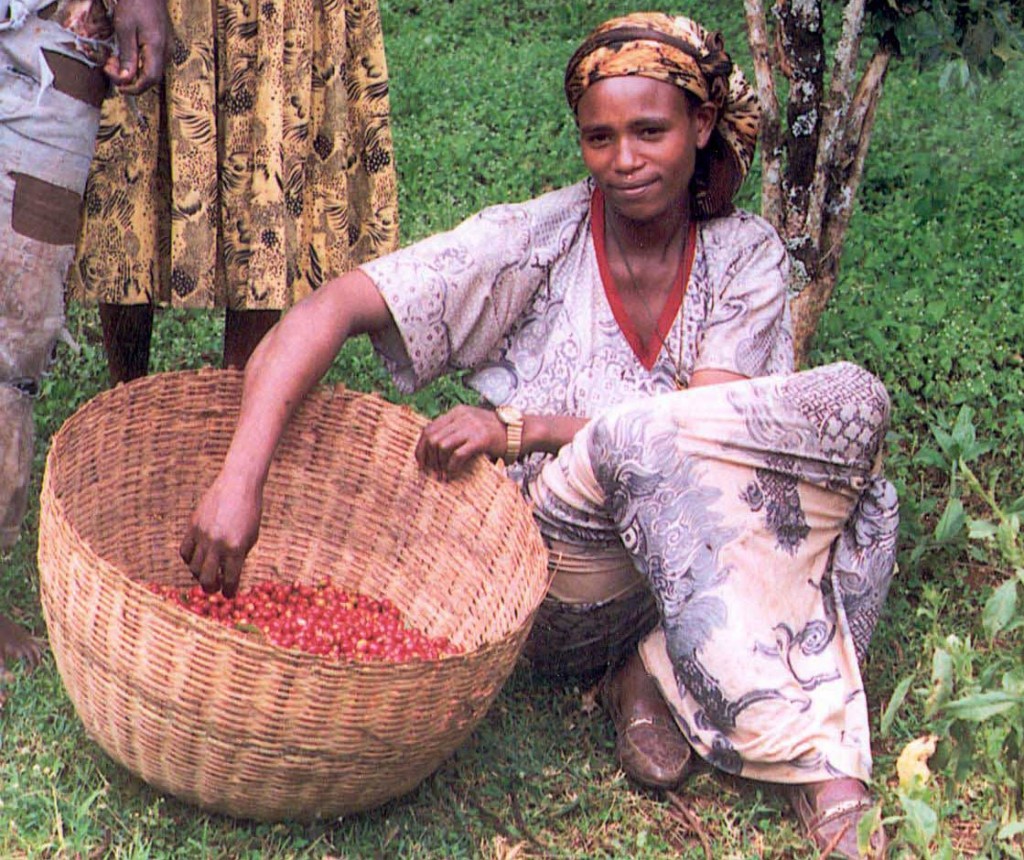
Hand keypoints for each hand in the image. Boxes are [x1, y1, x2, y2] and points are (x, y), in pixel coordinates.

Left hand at [103, 0, 169, 93]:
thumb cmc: (135, 2)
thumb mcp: (125, 28)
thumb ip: (127, 55)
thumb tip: (125, 79)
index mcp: (157, 49)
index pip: (150, 80)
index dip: (134, 88)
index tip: (118, 86)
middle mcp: (166, 53)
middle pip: (151, 78)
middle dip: (130, 79)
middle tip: (110, 67)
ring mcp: (167, 49)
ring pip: (151, 71)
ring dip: (132, 71)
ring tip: (114, 60)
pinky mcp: (164, 44)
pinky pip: (152, 62)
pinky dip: (137, 63)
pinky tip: (125, 54)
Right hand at [179, 473, 262, 597]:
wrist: (238, 485)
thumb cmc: (250, 513)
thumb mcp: (251, 538)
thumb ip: (238, 557)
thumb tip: (227, 577)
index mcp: (236, 549)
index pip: (230, 580)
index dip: (229, 592)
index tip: (228, 594)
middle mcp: (217, 544)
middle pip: (207, 578)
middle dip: (211, 588)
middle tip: (214, 589)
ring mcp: (203, 535)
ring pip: (193, 567)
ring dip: (200, 574)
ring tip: (207, 573)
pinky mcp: (192, 526)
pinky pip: (185, 551)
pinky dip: (189, 559)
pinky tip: (197, 559)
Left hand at [414, 405, 506, 479]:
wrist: (519, 431)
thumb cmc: (494, 432)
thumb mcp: (471, 424)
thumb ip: (455, 431)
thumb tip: (434, 448)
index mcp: (457, 412)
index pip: (429, 428)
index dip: (421, 446)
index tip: (421, 461)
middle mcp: (462, 417)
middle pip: (432, 437)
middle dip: (427, 457)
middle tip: (430, 470)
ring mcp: (471, 427)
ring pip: (441, 445)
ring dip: (439, 463)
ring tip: (442, 474)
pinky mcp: (480, 439)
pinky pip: (457, 454)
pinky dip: (452, 466)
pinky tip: (453, 473)